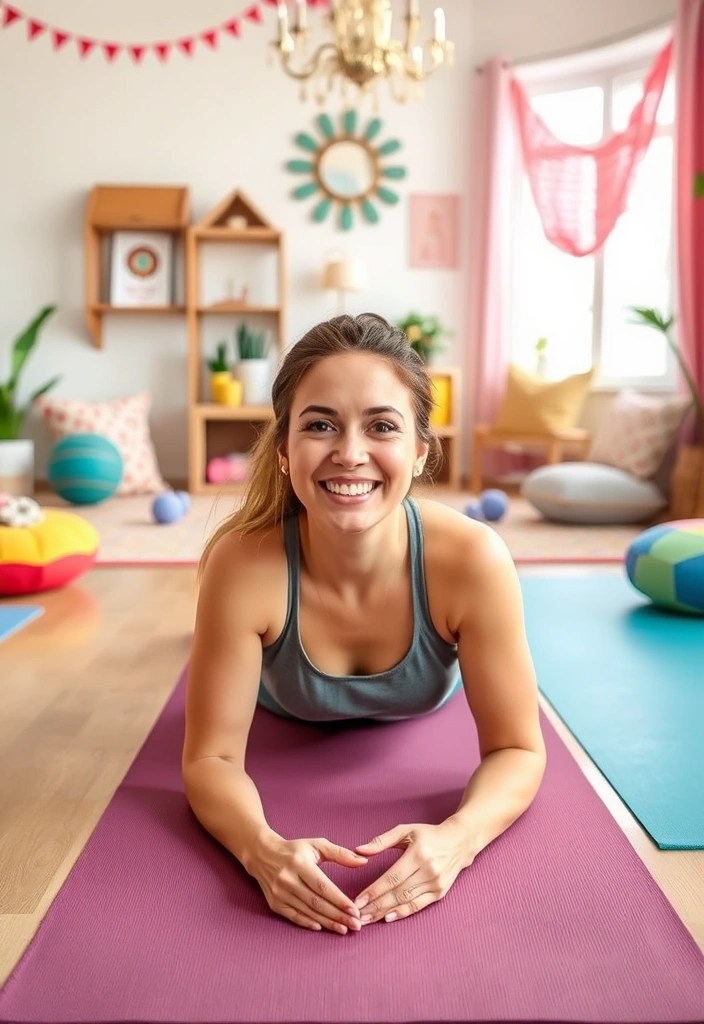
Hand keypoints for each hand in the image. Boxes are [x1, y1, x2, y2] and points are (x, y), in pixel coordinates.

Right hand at [248, 834, 366, 933]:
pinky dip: (308, 923)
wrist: (262, 854)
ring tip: (344, 929)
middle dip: (338, 916)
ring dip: (327, 922)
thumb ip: (340, 853)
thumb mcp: (316, 845)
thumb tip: (363, 861)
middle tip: (356, 925)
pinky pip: (294, 916)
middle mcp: (287, 879)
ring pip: (307, 911)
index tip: (355, 910)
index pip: (323, 886)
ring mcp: (279, 893)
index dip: (340, 900)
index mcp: (299, 863)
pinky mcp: (274, 903)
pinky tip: (322, 927)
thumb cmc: (294, 849)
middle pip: (317, 902)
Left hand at [353, 821, 470, 924]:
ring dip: (385, 912)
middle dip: (376, 906)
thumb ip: (381, 841)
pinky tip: (388, 918)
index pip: (392, 877)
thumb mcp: (405, 831)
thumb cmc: (428, 835)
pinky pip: (418, 906)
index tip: (358, 900)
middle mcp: (428, 870)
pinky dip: (402, 913)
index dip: (374, 891)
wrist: (459, 842)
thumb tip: (358, 850)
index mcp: (418, 854)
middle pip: (398, 893)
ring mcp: (436, 883)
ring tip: (368, 919)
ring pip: (406, 901)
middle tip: (358, 915)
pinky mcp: (440, 893)